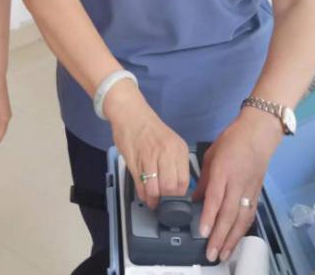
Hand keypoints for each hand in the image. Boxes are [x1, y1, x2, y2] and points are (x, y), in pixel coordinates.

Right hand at [105, 80, 189, 209]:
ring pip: (155, 189)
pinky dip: (143, 194)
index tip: (174, 199)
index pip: (184, 181)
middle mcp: (166, 153)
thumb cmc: (151, 129)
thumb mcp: (170, 142)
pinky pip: (140, 184)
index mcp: (179, 149)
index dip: (178, 194)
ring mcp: (150, 157)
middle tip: (163, 201)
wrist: (130, 113)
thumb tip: (176, 188)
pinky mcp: (134, 161)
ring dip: (153, 198)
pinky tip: (144, 195)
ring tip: (152, 200)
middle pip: (170, 187)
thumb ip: (174, 163)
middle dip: (166, 198)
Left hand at [194, 107, 282, 261]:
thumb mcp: (211, 155)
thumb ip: (204, 179)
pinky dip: (242, 230)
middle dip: (220, 236)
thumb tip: (196, 200)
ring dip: (232, 239)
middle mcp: (238, 182)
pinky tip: (236, 240)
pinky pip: (250, 214)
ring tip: (224, 254)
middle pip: (229, 213)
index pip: (216, 197)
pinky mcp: (257, 193)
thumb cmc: (232, 140)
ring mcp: (250, 189)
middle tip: (212, 253)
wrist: (259, 133)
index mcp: (224, 170)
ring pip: (242, 218)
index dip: (209, 216)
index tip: (203, 232)